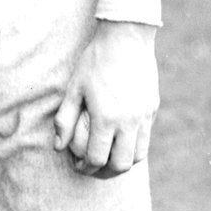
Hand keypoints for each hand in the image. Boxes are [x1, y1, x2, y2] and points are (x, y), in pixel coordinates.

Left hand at [53, 21, 158, 178]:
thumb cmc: (95, 61)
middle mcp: (128, 121)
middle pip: (120, 165)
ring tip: (108, 158)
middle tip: (92, 169)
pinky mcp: (152, 109)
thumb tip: (58, 147)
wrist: (127, 38)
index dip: (84, 167)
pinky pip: (145, 138)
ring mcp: (144, 116)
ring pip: (138, 156)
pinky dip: (133, 147)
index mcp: (106, 117)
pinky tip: (120, 140)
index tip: (77, 165)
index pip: (96, 158)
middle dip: (104, 173)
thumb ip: (65, 120)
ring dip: (122, 162)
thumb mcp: (74, 88)